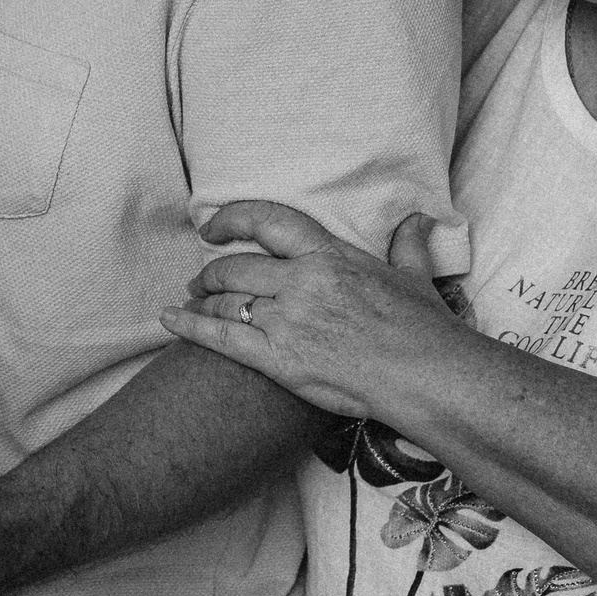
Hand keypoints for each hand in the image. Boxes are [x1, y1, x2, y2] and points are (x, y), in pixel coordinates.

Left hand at [157, 200, 470, 417]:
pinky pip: (221, 336)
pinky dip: (189, 325)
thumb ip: (407, 246)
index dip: (233, 218)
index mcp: (330, 256)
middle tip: (201, 280)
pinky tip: (169, 319)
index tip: (214, 226)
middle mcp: (302, 281)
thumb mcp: (415, 279)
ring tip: (192, 301)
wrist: (427, 376)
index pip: (269, 221)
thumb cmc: (425, 331)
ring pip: (225, 300)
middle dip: (211, 272)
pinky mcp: (278, 358)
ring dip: (202, 299)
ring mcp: (287, 319)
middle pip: (237, 266)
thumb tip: (416, 220)